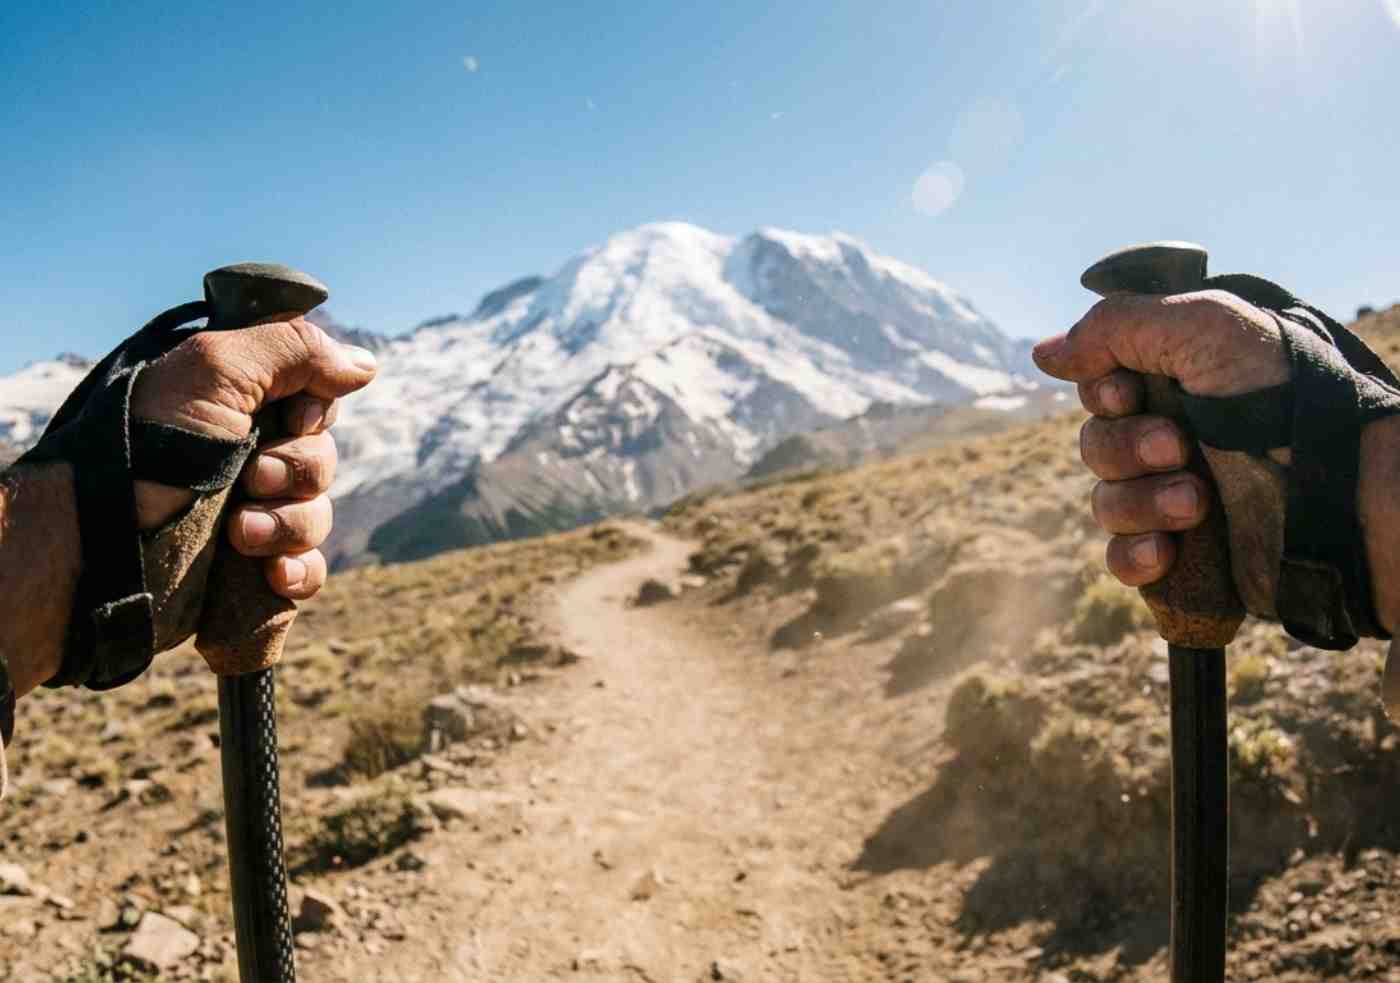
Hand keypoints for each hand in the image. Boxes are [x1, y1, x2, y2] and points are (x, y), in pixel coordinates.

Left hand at [130, 318, 376, 599]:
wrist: (103, 541)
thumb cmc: (150, 445)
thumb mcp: (218, 369)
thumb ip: (296, 350)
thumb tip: (366, 365)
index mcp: (240, 406)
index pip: (317, 403)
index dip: (315, 414)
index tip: (289, 420)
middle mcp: (248, 457)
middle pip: (323, 460)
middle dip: (296, 473)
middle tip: (250, 478)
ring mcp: (251, 514)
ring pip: (318, 517)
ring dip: (289, 524)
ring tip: (240, 534)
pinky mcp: (251, 569)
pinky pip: (309, 571)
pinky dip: (299, 572)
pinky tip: (273, 574)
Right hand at [1032, 290, 1287, 585]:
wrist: (1340, 484)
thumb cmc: (1280, 392)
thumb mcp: (1200, 327)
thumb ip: (1114, 326)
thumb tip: (1044, 353)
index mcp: (1177, 384)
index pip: (1098, 389)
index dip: (1104, 393)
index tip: (1132, 391)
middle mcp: (1173, 438)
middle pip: (1094, 445)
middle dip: (1128, 448)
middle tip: (1181, 447)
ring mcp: (1177, 497)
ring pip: (1105, 503)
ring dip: (1140, 502)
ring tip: (1197, 502)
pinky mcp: (1187, 554)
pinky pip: (1123, 560)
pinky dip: (1135, 556)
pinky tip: (1167, 551)